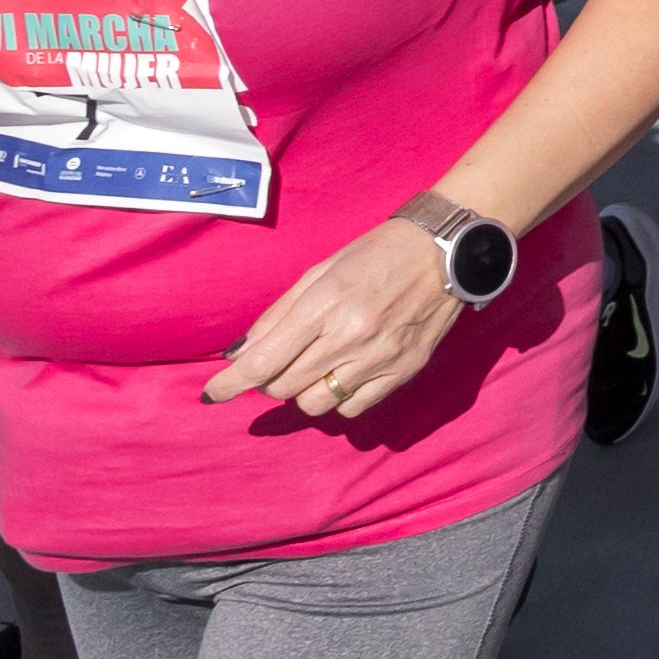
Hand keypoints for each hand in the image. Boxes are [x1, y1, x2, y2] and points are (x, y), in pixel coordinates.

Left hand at [204, 217, 470, 418]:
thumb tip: (240, 354)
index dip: (229, 385)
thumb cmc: (376, 254)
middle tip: (280, 360)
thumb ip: (278, 315)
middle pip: (283, 387)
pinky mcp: (403, 371)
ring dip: (303, 391)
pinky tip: (345, 373)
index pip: (262, 362)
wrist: (446, 252)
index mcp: (324, 305)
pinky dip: (340, 397)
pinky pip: (353, 407)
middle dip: (269, 380)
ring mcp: (379, 358)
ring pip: (315, 404)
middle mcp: (350, 337)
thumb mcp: (320, 272)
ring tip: (315, 367)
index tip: (211, 395)